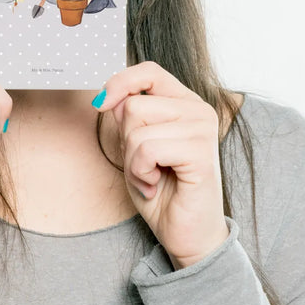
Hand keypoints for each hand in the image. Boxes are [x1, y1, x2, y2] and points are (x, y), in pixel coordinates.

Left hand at [95, 62, 227, 268]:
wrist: (184, 233)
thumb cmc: (161, 189)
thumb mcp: (134, 145)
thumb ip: (128, 117)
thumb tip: (110, 98)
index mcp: (184, 102)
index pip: (149, 72)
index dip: (120, 82)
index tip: (101, 104)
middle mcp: (198, 110)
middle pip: (133, 105)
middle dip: (125, 140)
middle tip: (144, 165)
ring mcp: (203, 130)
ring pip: (137, 128)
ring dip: (132, 161)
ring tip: (151, 177)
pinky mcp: (202, 154)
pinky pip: (147, 149)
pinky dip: (141, 172)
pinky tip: (156, 185)